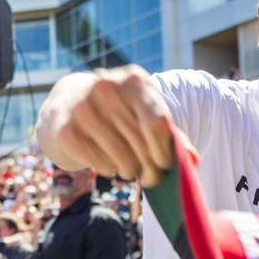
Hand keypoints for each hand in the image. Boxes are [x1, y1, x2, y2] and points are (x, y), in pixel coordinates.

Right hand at [48, 66, 176, 186]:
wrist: (65, 102)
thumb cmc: (115, 110)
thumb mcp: (142, 111)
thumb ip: (169, 133)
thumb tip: (192, 160)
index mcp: (133, 80)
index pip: (157, 122)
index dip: (165, 150)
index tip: (165, 164)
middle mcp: (106, 88)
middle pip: (141, 144)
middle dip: (151, 168)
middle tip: (151, 178)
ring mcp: (83, 108)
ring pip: (123, 159)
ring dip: (130, 171)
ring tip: (129, 168)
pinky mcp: (66, 131)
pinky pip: (101, 165)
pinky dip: (109, 170)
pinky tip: (108, 163)